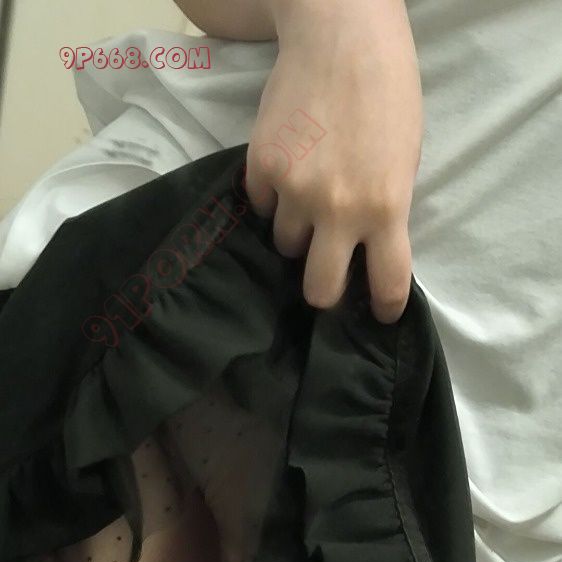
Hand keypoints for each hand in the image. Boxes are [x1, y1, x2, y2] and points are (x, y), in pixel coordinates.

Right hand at [245, 0, 422, 322]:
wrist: (341, 36)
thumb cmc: (386, 93)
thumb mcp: (403, 160)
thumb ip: (386, 211)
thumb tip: (368, 252)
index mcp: (386, 208)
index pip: (386, 284)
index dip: (384, 308)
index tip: (380, 315)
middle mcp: (338, 209)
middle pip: (320, 289)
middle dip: (324, 291)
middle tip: (325, 278)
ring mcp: (295, 191)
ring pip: (286, 245)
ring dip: (297, 234)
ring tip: (307, 201)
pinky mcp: (261, 168)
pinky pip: (263, 206)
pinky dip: (274, 198)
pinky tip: (289, 169)